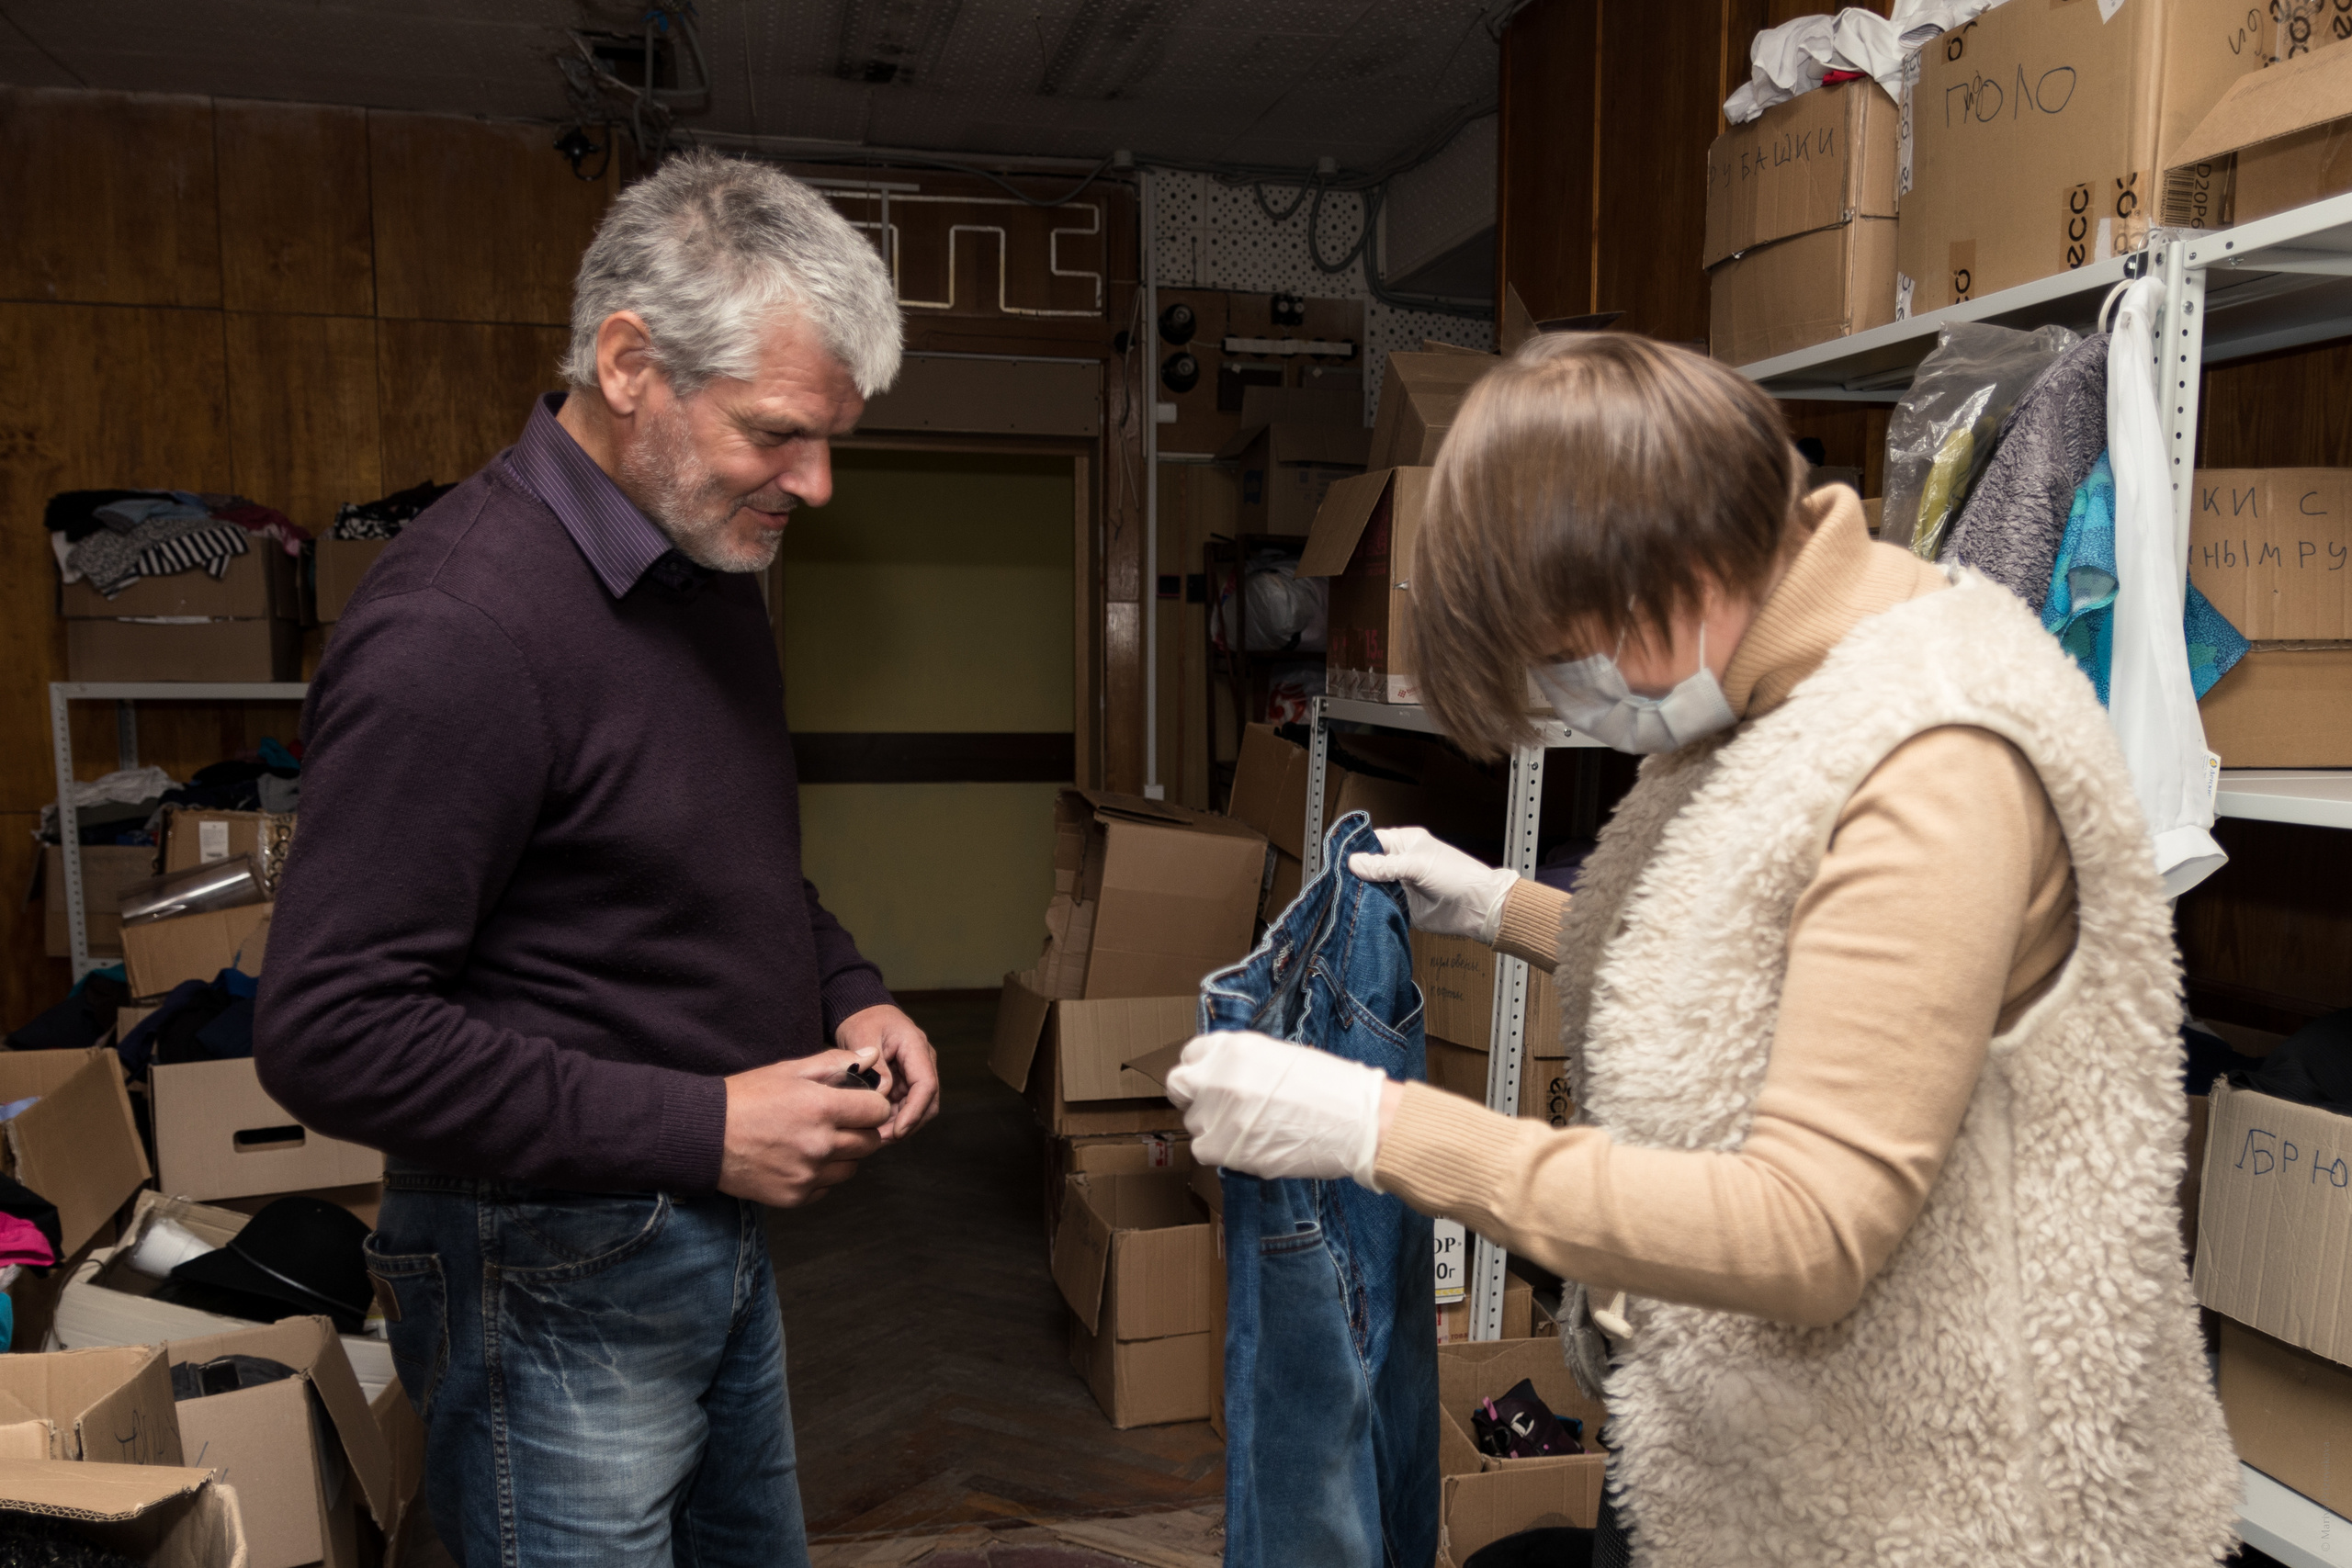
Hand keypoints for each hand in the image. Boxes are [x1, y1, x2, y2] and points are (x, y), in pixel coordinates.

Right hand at [718, 1049, 892, 1206]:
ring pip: (852, 1167)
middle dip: (860, 1129)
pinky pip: (827, 1187)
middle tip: (836, 1121)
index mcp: (822, 1108)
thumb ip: (836, 1063)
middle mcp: (820, 1145)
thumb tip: (873, 1055)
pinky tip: (799, 1158)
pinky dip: (821, 1175)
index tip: (857, 1102)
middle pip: (870, 1142)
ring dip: (843, 1154)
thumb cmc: (746, 1097)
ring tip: (815, 1139)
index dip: (871, 1104)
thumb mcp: (790, 1070)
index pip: (878, 1111)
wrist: (703, 1136)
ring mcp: (808, 1174)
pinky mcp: (795, 1196)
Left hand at [835, 1004, 940, 1140]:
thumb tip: (883, 1094)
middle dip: (907, 1124)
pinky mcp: (906, 1081)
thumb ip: (874, 1066)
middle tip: (880, 1139)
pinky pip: (905, 1105)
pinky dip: (892, 1118)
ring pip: (918, 1107)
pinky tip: (873, 1126)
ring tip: (873, 1135)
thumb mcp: (863, 1037)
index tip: (897, 1131)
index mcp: (916, 1046)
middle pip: (927, 1102)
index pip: (926, 1085)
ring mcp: (916, 1072)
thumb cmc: (863, 1020)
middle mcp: (923, 1061)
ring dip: (899, 1124)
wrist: (862, 1013)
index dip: (914, 1112)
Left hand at [1163, 1030, 1388, 1187]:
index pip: (1191, 1055)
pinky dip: (1221, 1151)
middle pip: (1179, 1087)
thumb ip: (1243, 1065)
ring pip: (1194, 1122)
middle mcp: (1218, 1076)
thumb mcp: (1280, 1058)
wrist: (1357, 1122)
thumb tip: (1223, 1080)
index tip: (1213, 1083)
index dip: (1202, 1071)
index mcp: (1234, 1047)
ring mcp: (1218, 1113)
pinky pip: (1203, 1149)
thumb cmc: (1330, 1088)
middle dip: (1194, 1097)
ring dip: (1213, 1127)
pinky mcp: (1223, 1147)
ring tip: (1251, 1130)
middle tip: (1219, 1109)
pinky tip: (1250, 1146)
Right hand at [1348, 826, 1518, 941]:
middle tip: (1338, 880)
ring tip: (1346, 896)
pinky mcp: (1403, 907)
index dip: (1356, 848)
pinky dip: (1372, 909)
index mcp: (1405, 843)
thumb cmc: (1458, 876)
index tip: (1339, 858)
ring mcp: (1401, 886)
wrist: (1477, 907)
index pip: (1373, 841)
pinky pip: (1381, 906)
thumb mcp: (1417, 865)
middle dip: (1356, 874)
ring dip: (1363, 893)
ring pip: (1372, 887)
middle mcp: (1401, 863)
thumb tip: (1355, 862)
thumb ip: (1384, 866)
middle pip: (1369, 866)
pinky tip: (1361, 910)